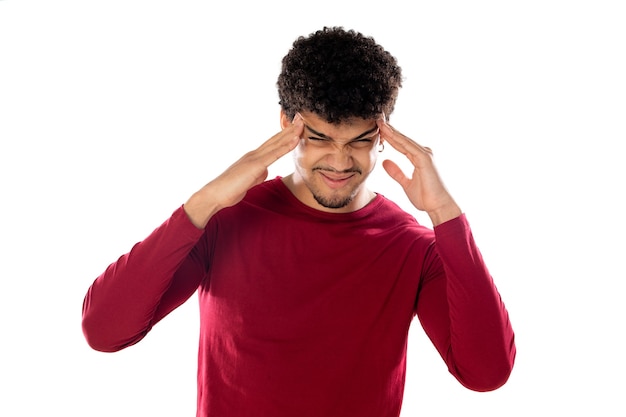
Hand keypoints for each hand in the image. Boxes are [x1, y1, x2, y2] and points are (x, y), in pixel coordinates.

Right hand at [184, 115, 303, 227]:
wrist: (216, 194)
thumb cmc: (230, 189)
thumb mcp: (248, 181)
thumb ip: (257, 174)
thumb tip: (265, 170)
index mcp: (253, 158)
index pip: (272, 144)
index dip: (284, 135)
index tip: (294, 128)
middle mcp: (254, 154)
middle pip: (275, 139)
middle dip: (289, 129)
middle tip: (301, 118)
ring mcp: (254, 158)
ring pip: (276, 143)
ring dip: (290, 133)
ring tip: (301, 123)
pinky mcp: (255, 166)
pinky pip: (274, 155)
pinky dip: (286, 146)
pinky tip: (295, 140)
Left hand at [378, 118, 461, 225]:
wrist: (438, 206)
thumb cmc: (426, 197)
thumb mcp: (406, 183)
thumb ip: (396, 172)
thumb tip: (385, 162)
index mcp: (418, 158)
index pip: (400, 144)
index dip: (389, 137)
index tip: (378, 129)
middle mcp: (422, 153)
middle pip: (402, 139)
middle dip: (389, 130)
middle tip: (377, 119)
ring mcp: (424, 154)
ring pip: (404, 140)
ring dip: (392, 131)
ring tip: (380, 122)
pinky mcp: (425, 159)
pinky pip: (408, 147)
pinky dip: (398, 139)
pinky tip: (388, 133)